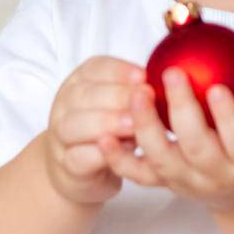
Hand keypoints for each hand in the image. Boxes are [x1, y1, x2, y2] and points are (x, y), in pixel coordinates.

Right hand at [42, 55, 147, 204]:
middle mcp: (66, 104)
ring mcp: (61, 135)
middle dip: (117, 96)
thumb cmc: (109, 127)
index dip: (120, 71)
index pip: (96, 68)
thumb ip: (138, 92)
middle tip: (145, 100)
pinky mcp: (66, 164)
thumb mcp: (122, 104)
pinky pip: (78, 157)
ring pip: (74, 125)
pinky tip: (121, 153)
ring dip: (106, 123)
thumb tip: (171, 84)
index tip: (144, 76)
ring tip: (134, 126)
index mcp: (81, 80)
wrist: (79, 166)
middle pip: (84, 94)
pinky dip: (99, 154)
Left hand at [97, 51, 233, 213]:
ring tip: (136, 93)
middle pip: (197, 149)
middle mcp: (219, 177)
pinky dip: (119, 158)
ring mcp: (190, 184)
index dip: (229, 119)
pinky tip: (102, 133)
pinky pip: (140, 176)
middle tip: (171, 74)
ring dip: (145, 130)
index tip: (219, 88)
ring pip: (163, 162)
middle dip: (182, 114)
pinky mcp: (168, 186)